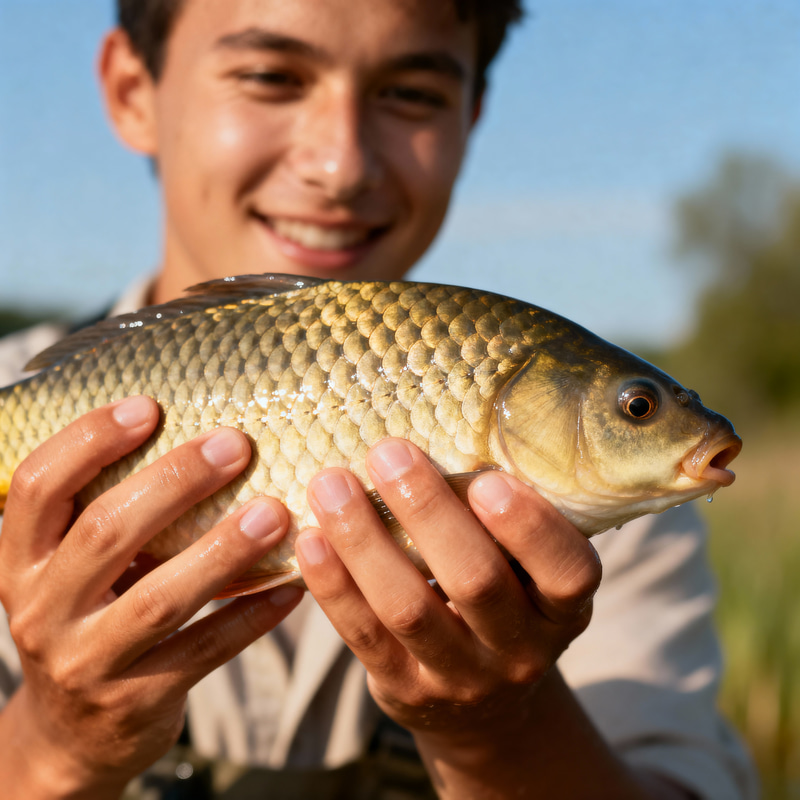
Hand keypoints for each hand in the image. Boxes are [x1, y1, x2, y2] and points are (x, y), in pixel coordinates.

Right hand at [0, 397, 302, 797]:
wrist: (71, 734)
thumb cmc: (88, 620)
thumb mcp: (71, 571)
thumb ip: (108, 516)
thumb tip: (197, 436)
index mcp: (23, 562)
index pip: (40, 487)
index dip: (88, 440)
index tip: (149, 407)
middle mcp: (43, 610)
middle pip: (105, 534)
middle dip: (175, 482)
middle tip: (236, 445)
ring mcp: (88, 661)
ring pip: (159, 600)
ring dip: (222, 551)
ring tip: (275, 512)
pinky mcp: (138, 700)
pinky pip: (205, 651)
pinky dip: (252, 615)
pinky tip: (292, 584)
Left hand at [296, 437, 600, 740]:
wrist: (483, 704)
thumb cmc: (503, 604)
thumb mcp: (526, 572)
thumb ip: (501, 524)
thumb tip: (442, 431)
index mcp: (563, 608)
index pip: (568, 573)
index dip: (530, 528)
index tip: (487, 480)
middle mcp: (521, 650)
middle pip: (476, 582)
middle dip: (427, 511)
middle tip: (387, 452)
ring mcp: (461, 677)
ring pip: (407, 608)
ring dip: (364, 540)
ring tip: (331, 484)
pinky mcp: (404, 690)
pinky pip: (364, 635)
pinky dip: (334, 584)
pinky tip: (311, 540)